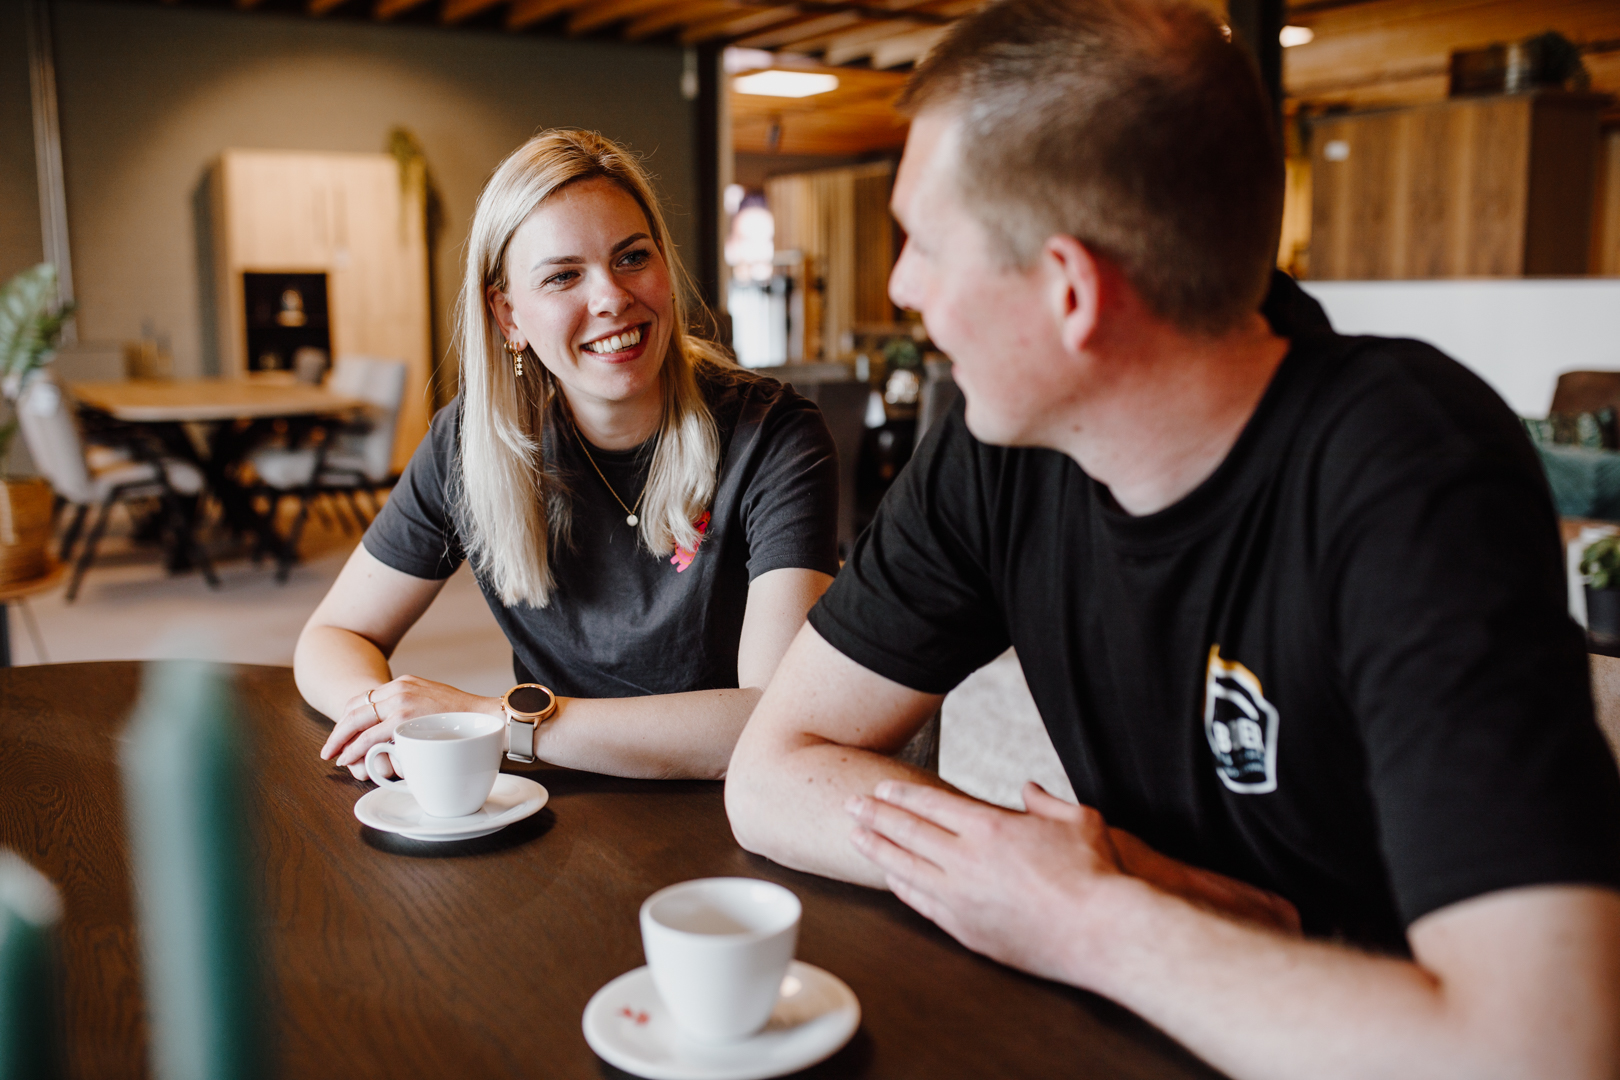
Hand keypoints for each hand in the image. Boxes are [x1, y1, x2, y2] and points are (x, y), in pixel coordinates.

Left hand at [319, 675, 500, 779]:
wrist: (490, 717)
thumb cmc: (468, 718)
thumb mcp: (435, 704)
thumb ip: (415, 711)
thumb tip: (401, 730)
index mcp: (405, 683)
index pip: (364, 698)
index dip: (347, 717)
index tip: (342, 732)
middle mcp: (399, 688)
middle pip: (355, 708)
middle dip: (338, 730)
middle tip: (329, 748)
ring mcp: (401, 702)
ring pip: (358, 721)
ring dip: (342, 741)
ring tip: (335, 756)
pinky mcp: (405, 719)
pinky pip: (370, 736)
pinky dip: (355, 748)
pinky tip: (349, 757)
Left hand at [844, 780, 1298, 981]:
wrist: (1102, 930)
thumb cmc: (1096, 874)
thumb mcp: (1078, 819)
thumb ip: (1046, 801)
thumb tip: (1028, 788)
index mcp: (991, 828)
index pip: (931, 805)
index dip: (902, 794)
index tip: (881, 787)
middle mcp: (968, 860)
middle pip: (908, 831)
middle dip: (875, 814)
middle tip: (850, 804)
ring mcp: (963, 898)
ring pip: (906, 867)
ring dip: (877, 849)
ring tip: (855, 836)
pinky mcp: (967, 930)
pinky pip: (923, 904)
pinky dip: (902, 887)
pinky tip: (889, 877)